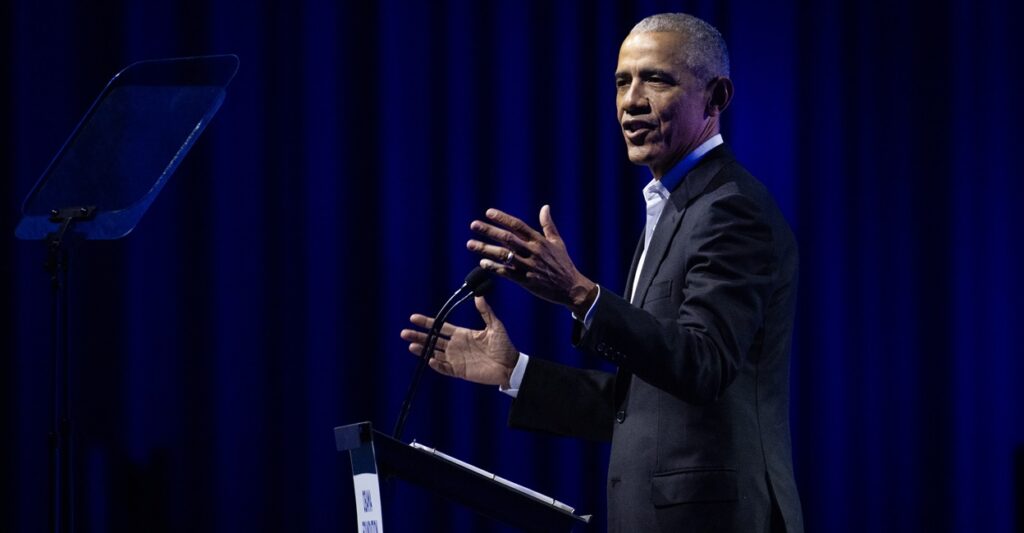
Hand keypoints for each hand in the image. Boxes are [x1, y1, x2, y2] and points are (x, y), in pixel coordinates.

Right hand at [400, 296, 518, 386]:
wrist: (510, 366)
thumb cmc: (504, 345)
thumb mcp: (495, 326)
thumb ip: (486, 312)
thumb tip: (478, 296)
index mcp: (462, 334)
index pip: (440, 327)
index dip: (427, 322)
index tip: (413, 318)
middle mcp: (456, 346)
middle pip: (433, 340)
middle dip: (418, 336)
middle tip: (404, 333)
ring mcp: (456, 359)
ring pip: (434, 353)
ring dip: (423, 350)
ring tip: (411, 346)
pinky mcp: (460, 371)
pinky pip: (444, 368)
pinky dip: (436, 364)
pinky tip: (429, 359)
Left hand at [467, 205, 597, 315]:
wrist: (571, 288)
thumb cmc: (563, 264)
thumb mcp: (558, 242)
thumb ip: (548, 225)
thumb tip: (545, 207)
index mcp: (539, 241)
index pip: (518, 225)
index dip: (503, 218)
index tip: (488, 213)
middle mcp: (532, 251)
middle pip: (507, 238)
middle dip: (489, 231)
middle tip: (473, 225)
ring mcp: (528, 266)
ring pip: (503, 255)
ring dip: (485, 249)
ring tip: (470, 244)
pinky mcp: (525, 280)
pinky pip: (506, 272)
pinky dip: (493, 267)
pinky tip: (482, 263)